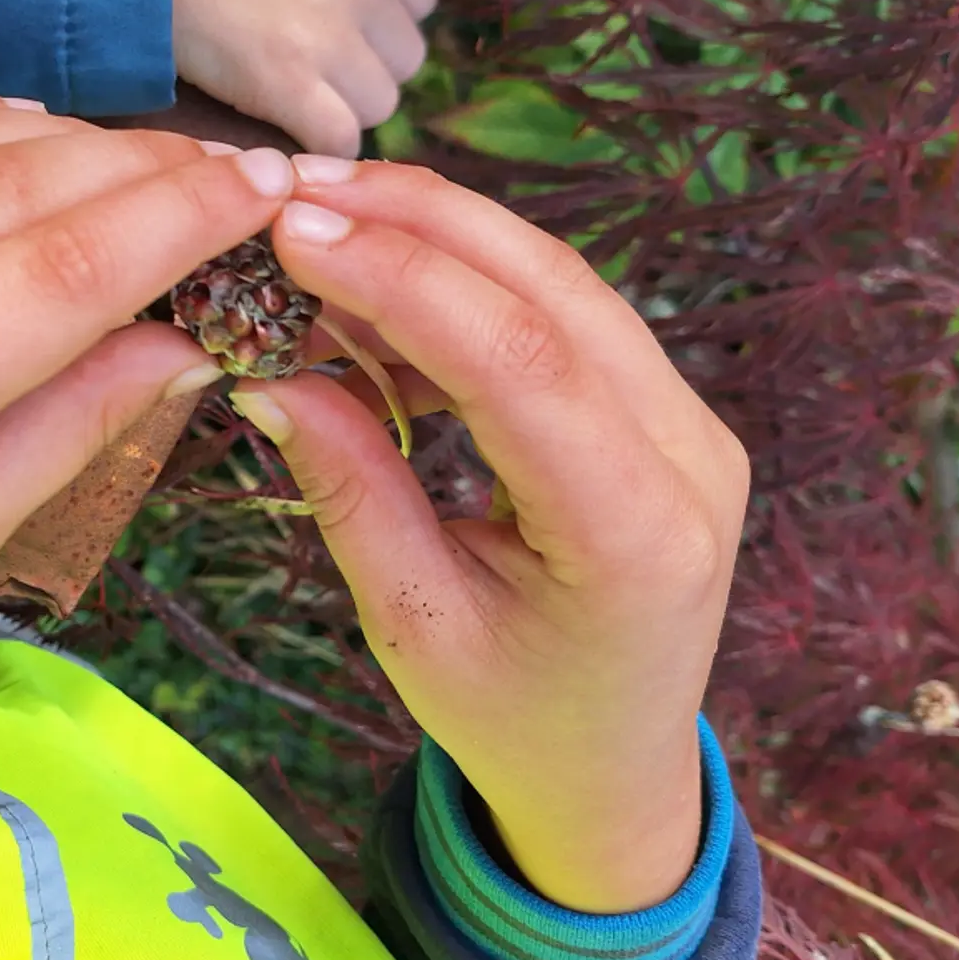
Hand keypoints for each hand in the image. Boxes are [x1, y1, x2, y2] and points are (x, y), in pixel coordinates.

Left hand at [0, 88, 295, 759]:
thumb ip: (81, 417)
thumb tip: (192, 331)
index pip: (65, 265)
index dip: (180, 213)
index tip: (266, 182)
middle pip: (12, 182)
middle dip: (139, 165)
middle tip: (228, 169)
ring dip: (59, 135)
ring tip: (142, 163)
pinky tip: (20, 134)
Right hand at [168, 0, 439, 157]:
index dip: (388, 14)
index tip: (350, 20)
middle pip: (406, 59)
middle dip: (370, 65)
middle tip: (322, 67)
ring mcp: (329, 43)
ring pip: (379, 104)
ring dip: (346, 108)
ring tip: (301, 100)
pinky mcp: (286, 86)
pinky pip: (338, 138)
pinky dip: (319, 143)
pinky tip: (289, 130)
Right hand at [226, 158, 748, 913]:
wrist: (612, 769)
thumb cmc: (511, 721)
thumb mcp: (412, 623)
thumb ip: (352, 488)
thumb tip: (269, 370)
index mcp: (634, 533)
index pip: (519, 363)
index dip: (403, 280)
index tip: (295, 230)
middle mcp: (688, 457)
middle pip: (552, 289)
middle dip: (417, 222)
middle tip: (296, 190)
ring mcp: (689, 423)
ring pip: (561, 281)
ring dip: (440, 235)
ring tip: (323, 219)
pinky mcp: (664, 408)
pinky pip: (564, 312)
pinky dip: (468, 282)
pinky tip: (382, 282)